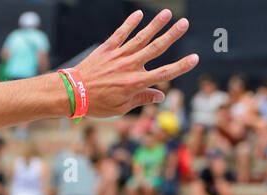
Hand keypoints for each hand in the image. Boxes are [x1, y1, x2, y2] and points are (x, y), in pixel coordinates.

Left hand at [70, 9, 196, 118]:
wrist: (72, 94)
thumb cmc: (96, 104)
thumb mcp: (120, 108)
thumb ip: (141, 99)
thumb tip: (160, 95)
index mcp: (135, 83)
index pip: (163, 73)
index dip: (180, 66)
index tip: (194, 58)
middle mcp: (129, 66)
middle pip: (155, 48)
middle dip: (171, 35)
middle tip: (185, 23)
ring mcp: (118, 56)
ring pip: (141, 38)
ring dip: (155, 25)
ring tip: (168, 13)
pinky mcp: (107, 49)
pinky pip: (120, 34)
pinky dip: (130, 23)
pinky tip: (139, 14)